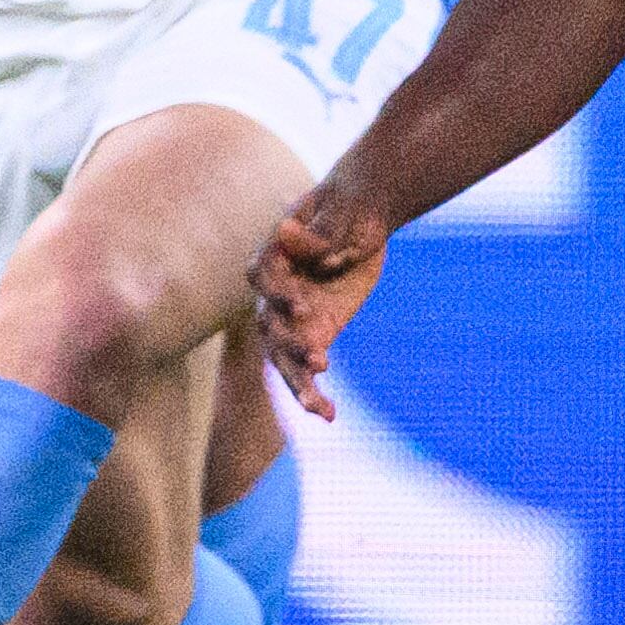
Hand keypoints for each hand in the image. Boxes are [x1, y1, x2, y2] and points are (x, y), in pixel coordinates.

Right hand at [252, 179, 394, 419]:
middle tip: (318, 357)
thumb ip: (315, 233)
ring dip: (298, 382)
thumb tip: (284, 230)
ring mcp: (292, 318)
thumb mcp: (339, 216)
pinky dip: (314, 394)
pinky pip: (306, 369)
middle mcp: (276, 291)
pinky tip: (328, 415)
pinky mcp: (314, 334)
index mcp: (275, 256)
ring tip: (318, 406)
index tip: (300, 305)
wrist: (363, 219)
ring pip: (283, 356)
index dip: (276, 293)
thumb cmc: (348, 210)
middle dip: (289, 344)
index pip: (261, 276)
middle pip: (269, 324)